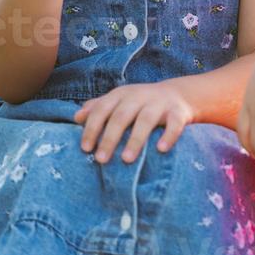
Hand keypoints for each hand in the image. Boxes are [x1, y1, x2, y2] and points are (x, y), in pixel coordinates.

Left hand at [74, 80, 194, 162]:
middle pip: (121, 116)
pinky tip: (161, 149)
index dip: (92, 128)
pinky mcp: (178, 112)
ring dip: (135, 140)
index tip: (85, 148)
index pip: (102, 109)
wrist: (177, 95)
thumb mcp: (119, 102)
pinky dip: (168, 136)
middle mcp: (139, 96)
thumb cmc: (140, 104)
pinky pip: (174, 124)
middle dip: (110, 138)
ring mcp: (160, 103)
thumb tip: (76, 118)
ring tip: (127, 160)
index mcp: (121, 94)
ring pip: (146, 120)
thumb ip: (98, 108)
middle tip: (101, 160)